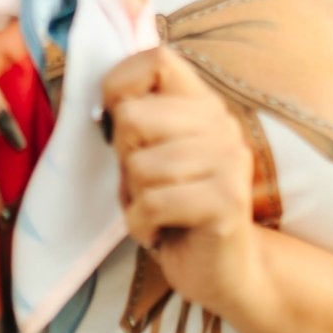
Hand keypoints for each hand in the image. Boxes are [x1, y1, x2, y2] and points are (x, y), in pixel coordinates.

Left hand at [101, 45, 260, 319]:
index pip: (156, 59)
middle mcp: (221, 124)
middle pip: (133, 116)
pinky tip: (161, 232)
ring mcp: (228, 161)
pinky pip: (153, 203)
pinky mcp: (226, 201)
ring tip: (159, 211)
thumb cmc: (175, 211)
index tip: (118, 124)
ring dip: (135, 199)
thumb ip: (136, 121)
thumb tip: (104, 103)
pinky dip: (142, 225)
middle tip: (147, 185)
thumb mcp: (152, 156)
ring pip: (140, 166)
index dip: (120, 85)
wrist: (226, 273)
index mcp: (202, 105)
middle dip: (125, 158)